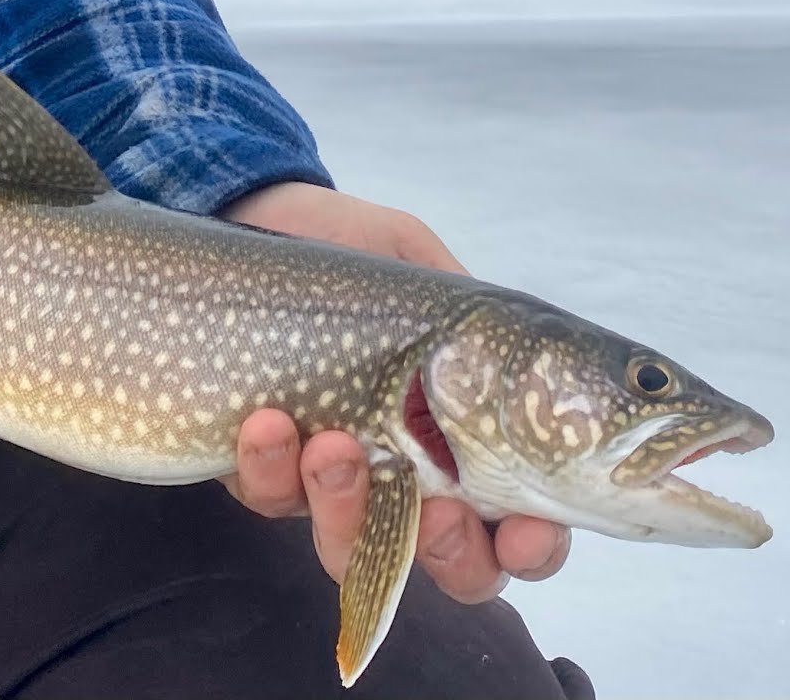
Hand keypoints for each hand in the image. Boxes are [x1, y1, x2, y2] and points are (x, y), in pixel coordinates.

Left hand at [219, 182, 570, 602]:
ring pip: (348, 548)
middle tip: (437, 509)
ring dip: (346, 509)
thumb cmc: (355, 254)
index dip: (531, 547)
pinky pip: (270, 499)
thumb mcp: (428, 270)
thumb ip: (473, 322)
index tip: (525, 531)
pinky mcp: (262, 469)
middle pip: (446, 567)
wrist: (258, 223)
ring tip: (335, 443)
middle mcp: (405, 476)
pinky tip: (266, 422)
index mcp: (467, 440)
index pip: (516, 524)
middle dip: (446, 554)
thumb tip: (512, 373)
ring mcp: (330, 481)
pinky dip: (270, 469)